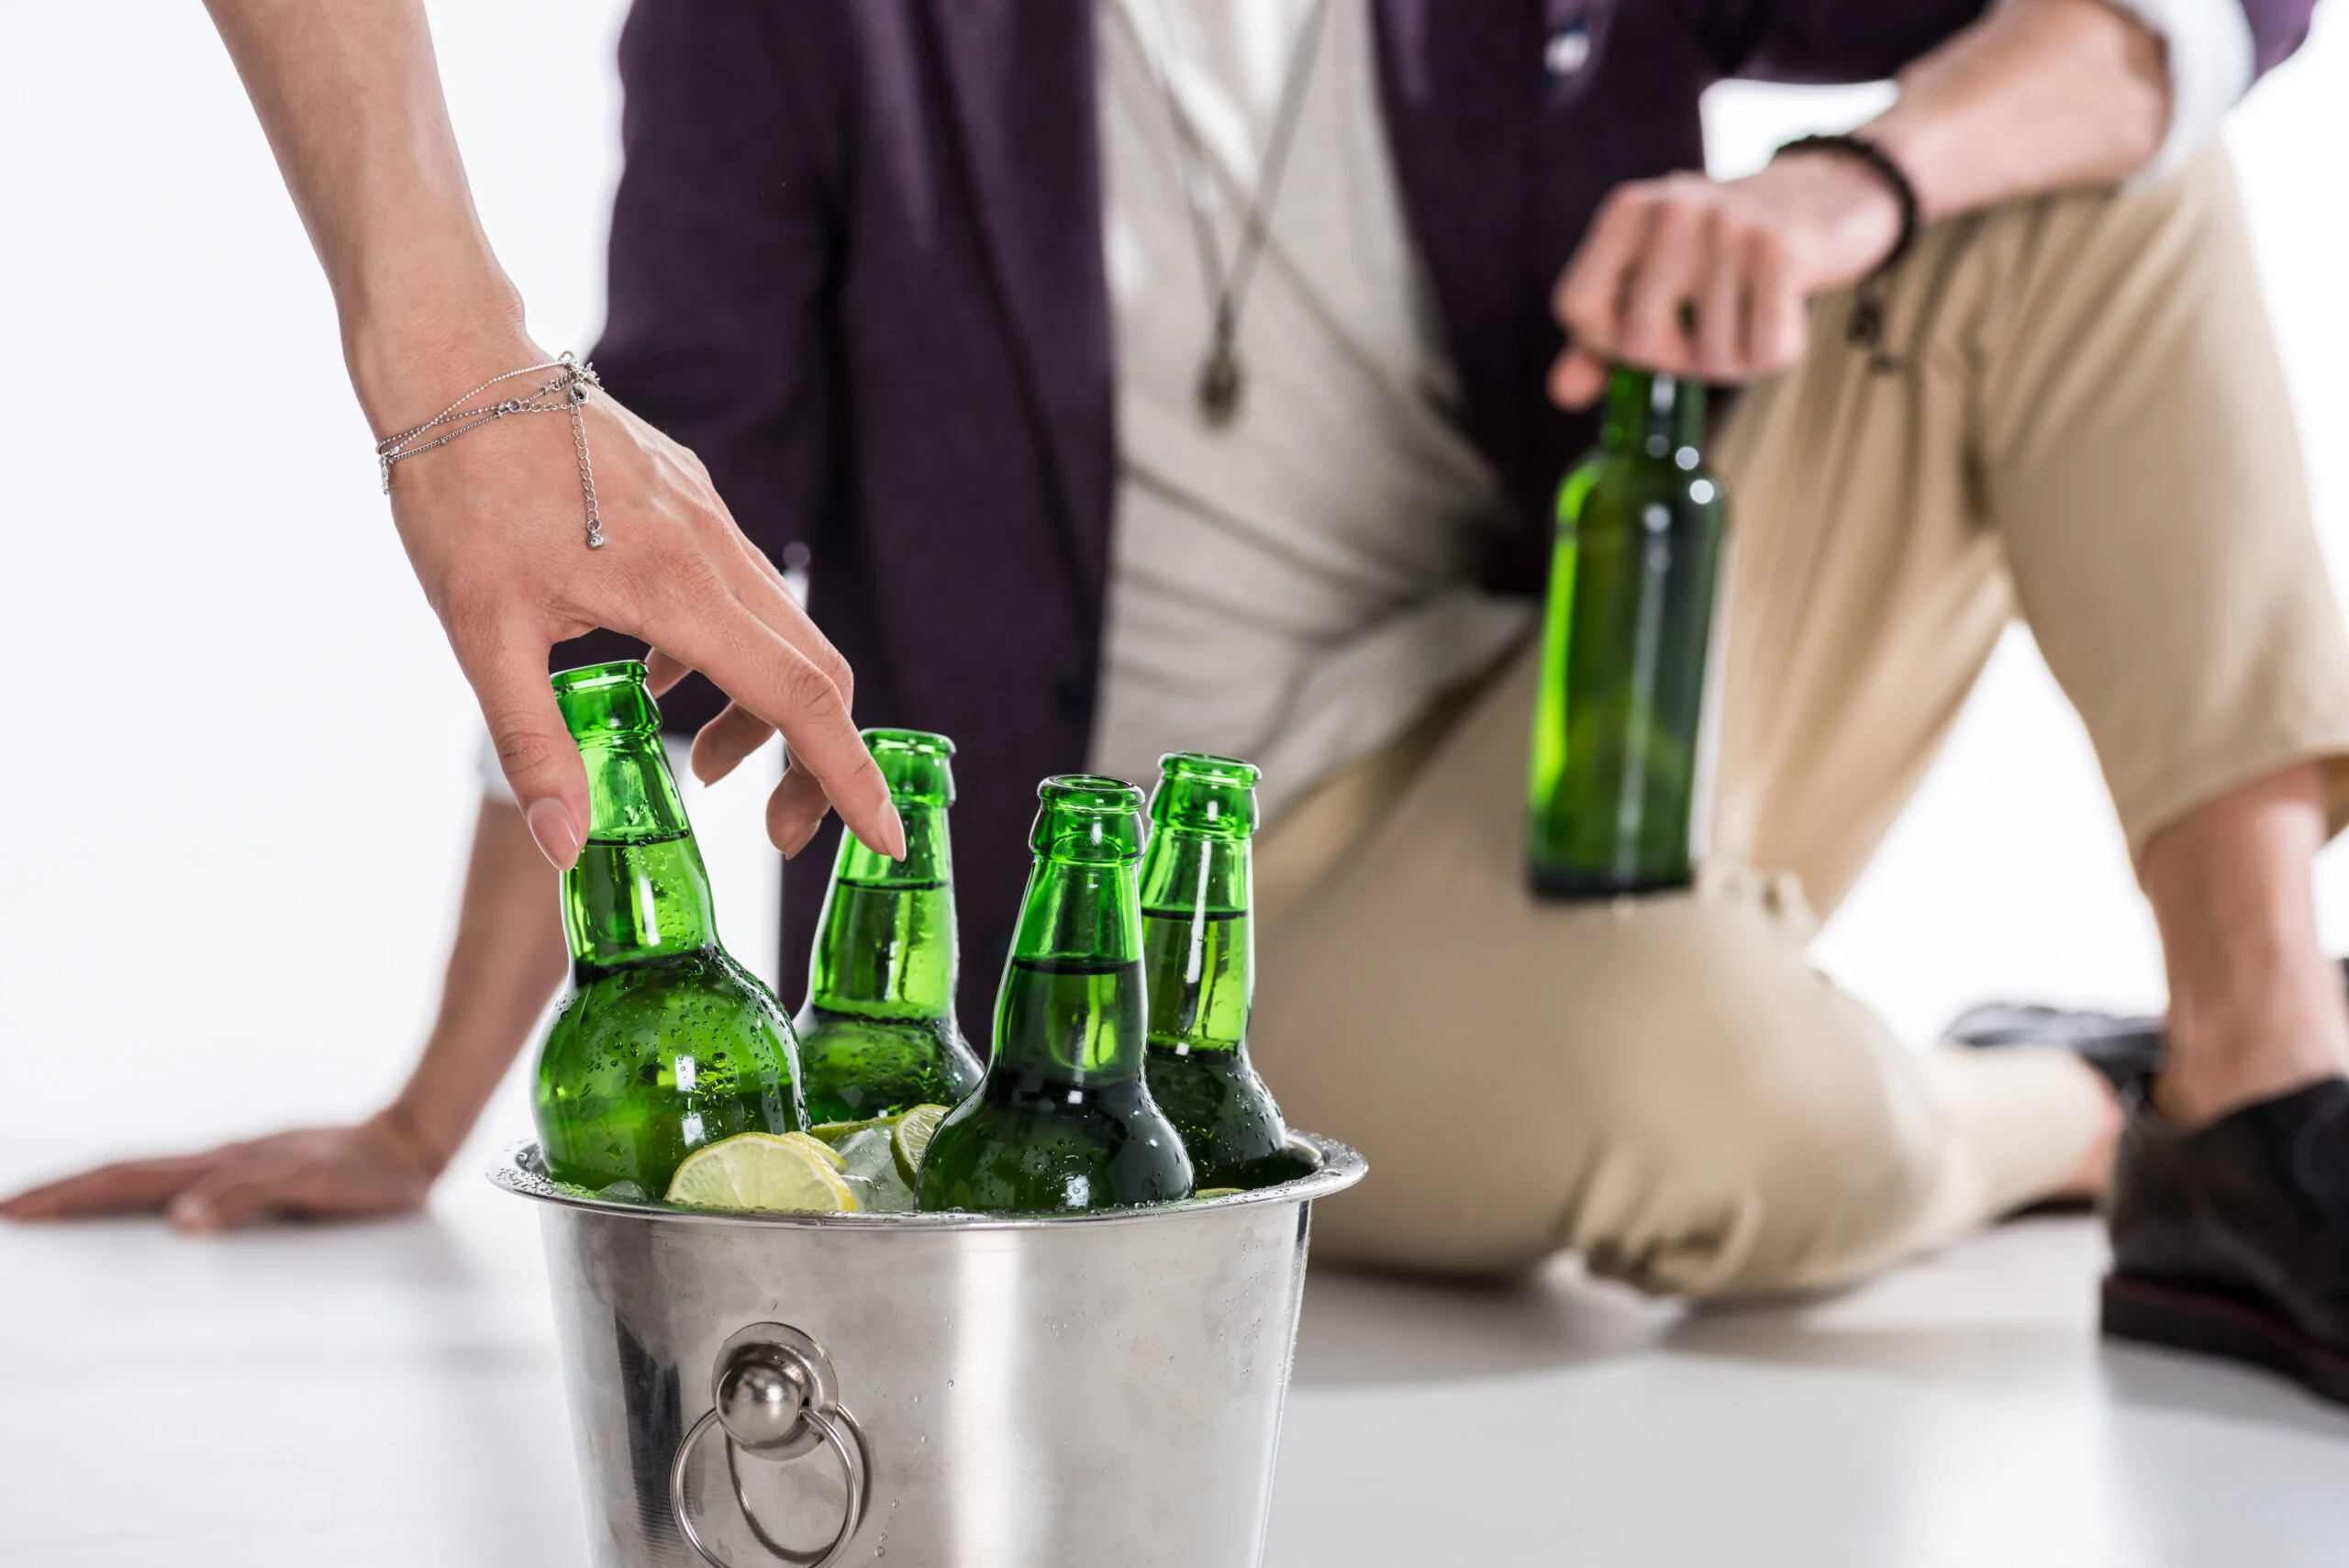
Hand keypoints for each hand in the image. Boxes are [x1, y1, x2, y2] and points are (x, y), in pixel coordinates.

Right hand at [0, 1110, 440, 1233]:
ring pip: (147, 1174)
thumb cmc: (369, 1174)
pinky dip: (139, 1190)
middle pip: (125, 1173)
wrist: (411, 1141)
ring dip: (95, 1189)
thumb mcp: (313, 1190)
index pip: (127, 1180)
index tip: (19, 1209)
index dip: (71, 1195)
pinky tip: (134, 1204)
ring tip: (52, 1206)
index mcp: (223, 1166)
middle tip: (11, 1210)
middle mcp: (221, 1160)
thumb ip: (247, 1200)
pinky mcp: (252, 1169)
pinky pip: (179, 1180)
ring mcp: (234, 1162)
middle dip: (64, 1193)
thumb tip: (179, 1221)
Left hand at [373, 335, 904, 867]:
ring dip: (765, 711)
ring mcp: (710, 517)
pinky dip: (729, 656)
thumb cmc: (459, 493)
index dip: (848, 776)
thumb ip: (533, 745)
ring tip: (701, 763)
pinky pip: (741, 592)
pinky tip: (659, 675)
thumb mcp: (481, 634)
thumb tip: (567, 849)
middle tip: (776, 828)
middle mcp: (714, 549)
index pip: (799, 698)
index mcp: (677, 587)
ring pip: (781, 632)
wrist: (455, 363)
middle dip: (816, 761)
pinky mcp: (691, 498)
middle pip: (817, 672)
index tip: (885, 836)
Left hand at [1548, 152, 1903, 407]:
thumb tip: (1562, 394)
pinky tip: (1783, 313)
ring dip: (1735, 358)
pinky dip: (1775, 351)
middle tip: (1710, 329)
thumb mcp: (1659, 272)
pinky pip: (1762, 351)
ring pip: (1708, 358)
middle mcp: (1673, 209)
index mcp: (1630, 210)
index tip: (1643, 332)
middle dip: (1678, 360)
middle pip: (1638, 343)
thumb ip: (1604, 331)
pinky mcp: (1781, 252)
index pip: (1577, 309)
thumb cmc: (1730, 246)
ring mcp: (1728, 226)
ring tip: (1751, 311)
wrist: (1835, 188)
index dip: (1604, 343)